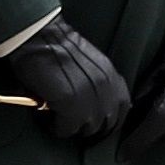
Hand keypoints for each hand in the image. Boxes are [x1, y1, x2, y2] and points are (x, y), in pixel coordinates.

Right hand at [2, 20, 130, 144]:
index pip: (124, 108)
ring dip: (73, 128)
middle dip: (91, 128)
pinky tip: (48, 121)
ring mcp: (89, 96)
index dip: (111, 120)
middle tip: (74, 125)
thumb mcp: (90, 64)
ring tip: (59, 122)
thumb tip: (96, 107)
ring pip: (88, 129)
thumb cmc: (58, 48)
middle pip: (108, 123)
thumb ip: (99, 83)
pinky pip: (67, 129)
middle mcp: (105, 87)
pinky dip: (57, 129)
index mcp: (111, 76)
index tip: (97, 124)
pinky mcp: (70, 104)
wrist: (40, 36)